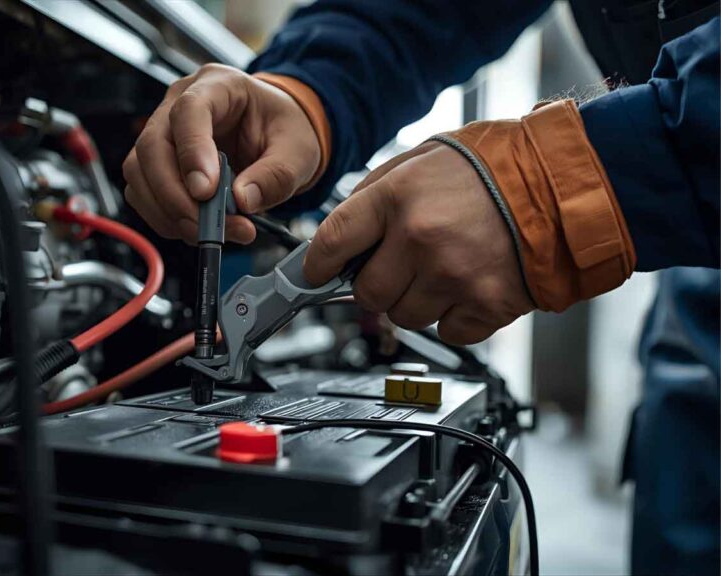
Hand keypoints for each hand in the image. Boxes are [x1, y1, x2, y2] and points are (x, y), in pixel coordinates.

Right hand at [123, 64, 320, 243]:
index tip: (206, 192)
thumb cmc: (283, 130)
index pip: (189, 111)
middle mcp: (178, 103)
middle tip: (207, 227)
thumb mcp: (299, 151)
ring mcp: (162, 132)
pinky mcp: (155, 163)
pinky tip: (197, 227)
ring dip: (169, 212)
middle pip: (152, 145)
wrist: (274, 135)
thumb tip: (242, 201)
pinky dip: (166, 218)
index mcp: (218, 85)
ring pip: (139, 173)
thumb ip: (276, 175)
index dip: (192, 153)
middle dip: (175, 195)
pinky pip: (143, 193)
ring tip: (211, 232)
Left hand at [303, 141, 533, 344]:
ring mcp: (454, 276)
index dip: (316, 265)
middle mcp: (421, 239)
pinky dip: (453, 316)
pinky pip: (447, 331)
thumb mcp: (420, 160)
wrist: (560, 184)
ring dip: (416, 300)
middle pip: (366, 294)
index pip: (331, 243)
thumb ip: (373, 196)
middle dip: (376, 284)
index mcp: (398, 197)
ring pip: (404, 317)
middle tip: (400, 266)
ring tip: (443, 268)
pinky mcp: (485, 305)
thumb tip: (338, 238)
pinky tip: (468, 284)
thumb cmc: (491, 169)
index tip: (315, 273)